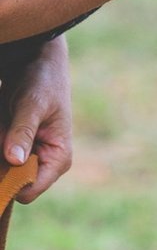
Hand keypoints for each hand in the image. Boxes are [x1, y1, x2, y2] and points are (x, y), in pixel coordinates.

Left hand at [1, 36, 71, 202]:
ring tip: (2, 120)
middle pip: (13, 182)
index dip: (8, 181)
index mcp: (58, 159)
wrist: (37, 60)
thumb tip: (14, 161)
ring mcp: (30, 156)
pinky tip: (0, 121)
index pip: (29, 190)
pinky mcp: (16, 147)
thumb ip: (22, 132)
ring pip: (2, 169)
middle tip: (0, 132)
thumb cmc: (42, 81)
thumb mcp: (32, 104)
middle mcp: (44, 163)